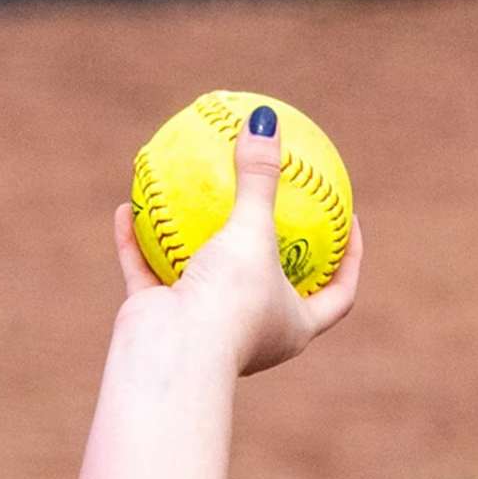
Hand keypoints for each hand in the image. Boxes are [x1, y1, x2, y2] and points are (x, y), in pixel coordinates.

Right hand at [111, 104, 364, 376]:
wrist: (172, 356)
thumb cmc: (229, 301)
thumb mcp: (252, 235)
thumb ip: (259, 181)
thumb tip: (265, 121)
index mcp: (295, 325)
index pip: (339, 294)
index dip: (350, 261)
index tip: (348, 221)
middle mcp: (256, 331)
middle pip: (275, 288)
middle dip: (274, 254)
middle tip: (276, 209)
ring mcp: (207, 328)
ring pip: (206, 280)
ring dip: (198, 244)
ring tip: (193, 202)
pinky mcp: (164, 322)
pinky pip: (151, 275)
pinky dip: (140, 245)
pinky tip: (128, 207)